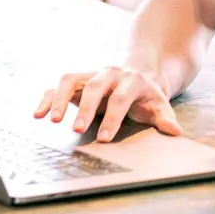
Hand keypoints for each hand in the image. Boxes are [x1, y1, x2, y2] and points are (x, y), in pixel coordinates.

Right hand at [33, 67, 182, 142]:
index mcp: (132, 80)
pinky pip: (57, 86)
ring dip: (60, 99)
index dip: (112, 117)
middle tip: (76, 130)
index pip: (121, 98)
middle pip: (95, 87)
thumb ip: (166, 119)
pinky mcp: (77, 80)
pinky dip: (47, 98)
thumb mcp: (159, 106)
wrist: (138, 78)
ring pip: (71, 80)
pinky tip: (38, 114)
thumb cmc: (147, 97)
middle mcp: (110, 74)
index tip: (104, 138)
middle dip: (85, 108)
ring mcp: (91, 75)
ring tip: (52, 121)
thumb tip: (176, 132)